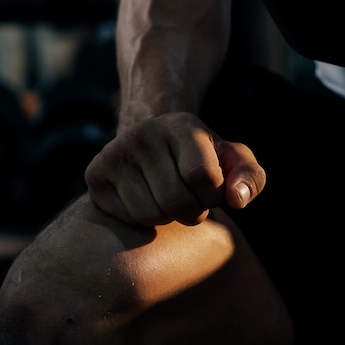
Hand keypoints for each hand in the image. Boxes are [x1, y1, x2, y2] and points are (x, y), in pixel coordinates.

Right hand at [84, 112, 264, 226]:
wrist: (153, 145)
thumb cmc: (202, 158)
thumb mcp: (232, 161)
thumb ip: (249, 178)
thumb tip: (237, 200)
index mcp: (182, 125)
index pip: (203, 177)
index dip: (213, 196)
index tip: (212, 192)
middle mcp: (144, 134)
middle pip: (177, 202)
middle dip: (193, 213)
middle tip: (192, 201)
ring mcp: (115, 153)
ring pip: (151, 215)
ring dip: (168, 218)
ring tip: (168, 197)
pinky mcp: (95, 174)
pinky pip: (128, 218)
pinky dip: (143, 220)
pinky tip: (146, 199)